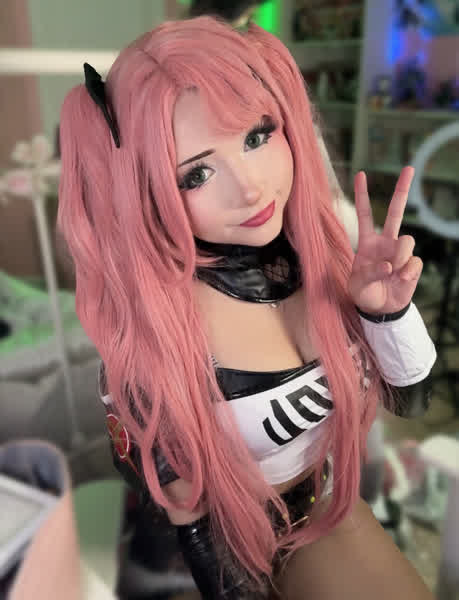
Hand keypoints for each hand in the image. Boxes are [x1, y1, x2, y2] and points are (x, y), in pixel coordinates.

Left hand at [348, 166, 422, 314]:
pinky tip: (401, 281)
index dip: (363, 196)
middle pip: (395, 212)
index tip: (361, 175)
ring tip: (392, 272)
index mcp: (367, 243)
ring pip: (407, 240)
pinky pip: (414, 263)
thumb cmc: (364, 293)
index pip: (365, 215)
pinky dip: (407, 273)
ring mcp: (400, 253)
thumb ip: (370, 273)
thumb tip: (389, 265)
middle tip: (409, 167)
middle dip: (402, 190)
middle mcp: (385, 243)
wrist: (380, 309)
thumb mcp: (357, 285)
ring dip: (399, 257)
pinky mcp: (412, 265)